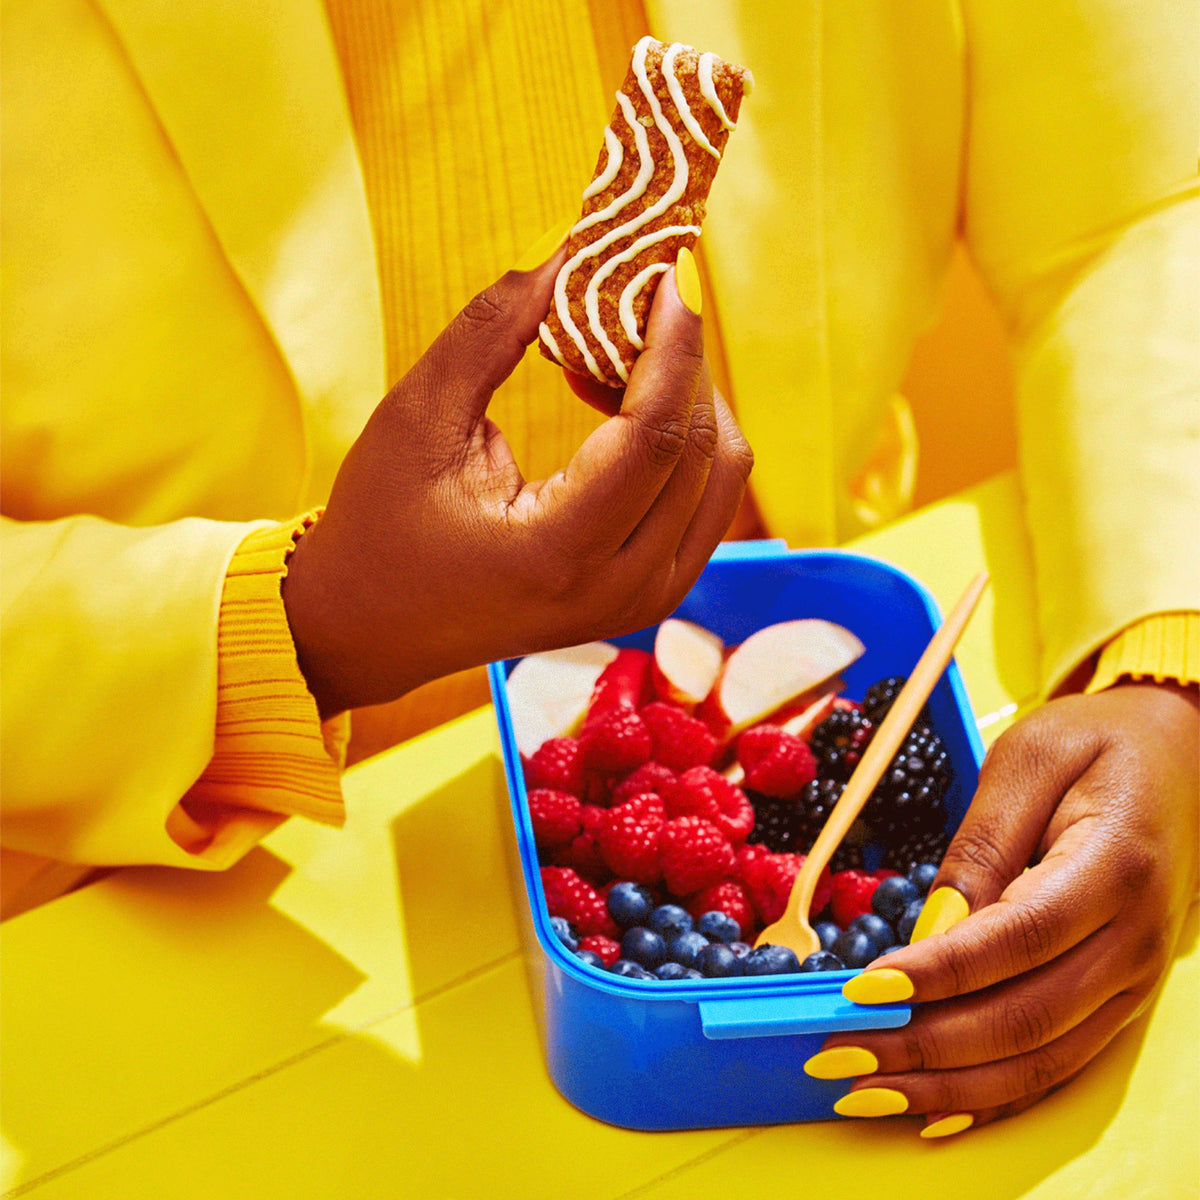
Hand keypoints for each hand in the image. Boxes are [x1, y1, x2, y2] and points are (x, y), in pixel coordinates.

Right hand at [282, 246, 752, 717]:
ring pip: (720, 477)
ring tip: (616, 353)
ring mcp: (640, 602)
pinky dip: (681, 441)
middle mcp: (618, 591)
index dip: (675, 342)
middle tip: (642, 292)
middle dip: (683, 357)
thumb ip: (491, 330)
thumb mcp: (417, 417)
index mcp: (558, 553)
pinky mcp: (647, 596)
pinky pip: (704, 504)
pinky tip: (620, 405)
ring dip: (687, 398)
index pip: (657, 435)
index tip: (674, 268)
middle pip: (701, 450)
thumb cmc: (380, 524)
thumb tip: (566, 251)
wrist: (372, 628)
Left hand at [814, 679, 1197, 1134]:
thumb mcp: (1027, 759)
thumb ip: (981, 842)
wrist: (1177, 755)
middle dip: (923, 1044)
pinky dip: (992, 1095)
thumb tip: (931, 928)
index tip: (862, 991)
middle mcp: (1134, 940)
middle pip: (1026, 1016)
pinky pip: (1057, 1064)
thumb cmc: (1094, 744)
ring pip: (1038, 1059)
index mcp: (1114, 867)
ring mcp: (1133, 980)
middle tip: (837, 1051)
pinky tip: (930, 1107)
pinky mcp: (1120, 1000)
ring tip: (862, 1090)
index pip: (1019, 938)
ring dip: (946, 1085)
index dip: (939, 972)